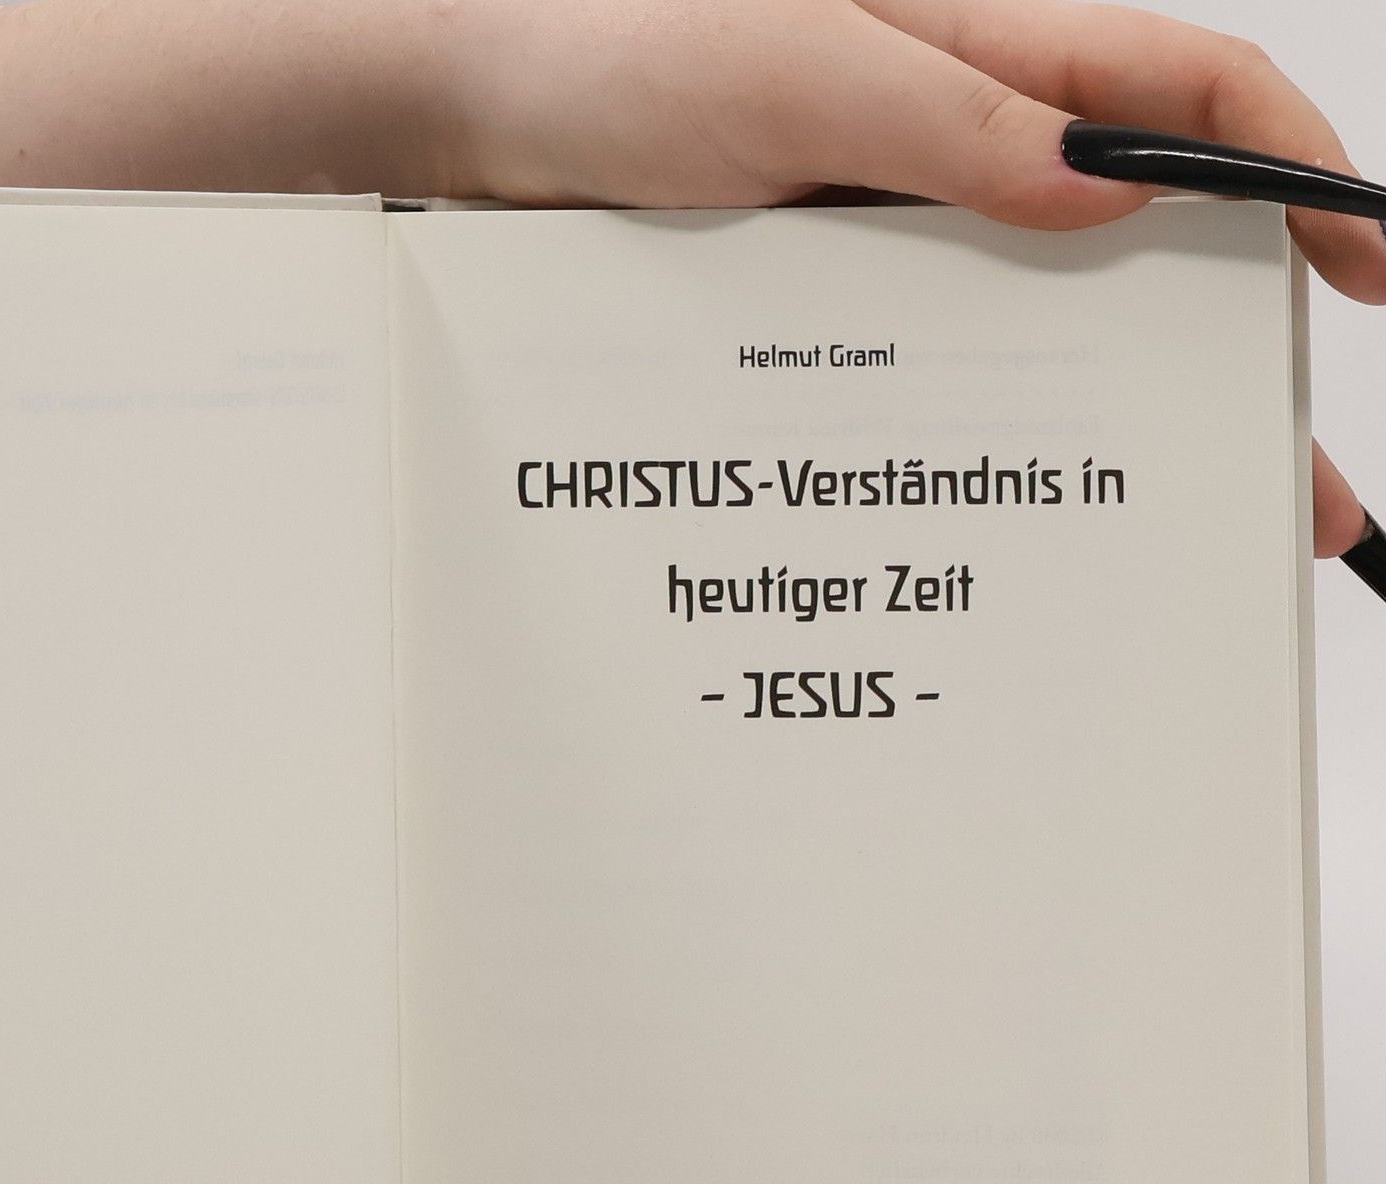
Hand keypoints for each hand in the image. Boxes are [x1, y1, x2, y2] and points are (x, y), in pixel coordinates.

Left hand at [439, 0, 1380, 553]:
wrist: (470, 121)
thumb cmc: (614, 50)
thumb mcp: (797, 66)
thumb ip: (950, 121)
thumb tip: (1109, 186)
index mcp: (980, 54)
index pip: (1187, 98)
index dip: (1301, 174)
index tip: (1369, 270)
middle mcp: (950, 154)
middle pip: (1132, 255)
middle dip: (1223, 369)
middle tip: (1285, 495)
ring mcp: (883, 243)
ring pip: (1026, 342)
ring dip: (1095, 439)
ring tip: (1155, 550)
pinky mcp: (810, 313)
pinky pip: (907, 386)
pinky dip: (955, 454)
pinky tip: (989, 527)